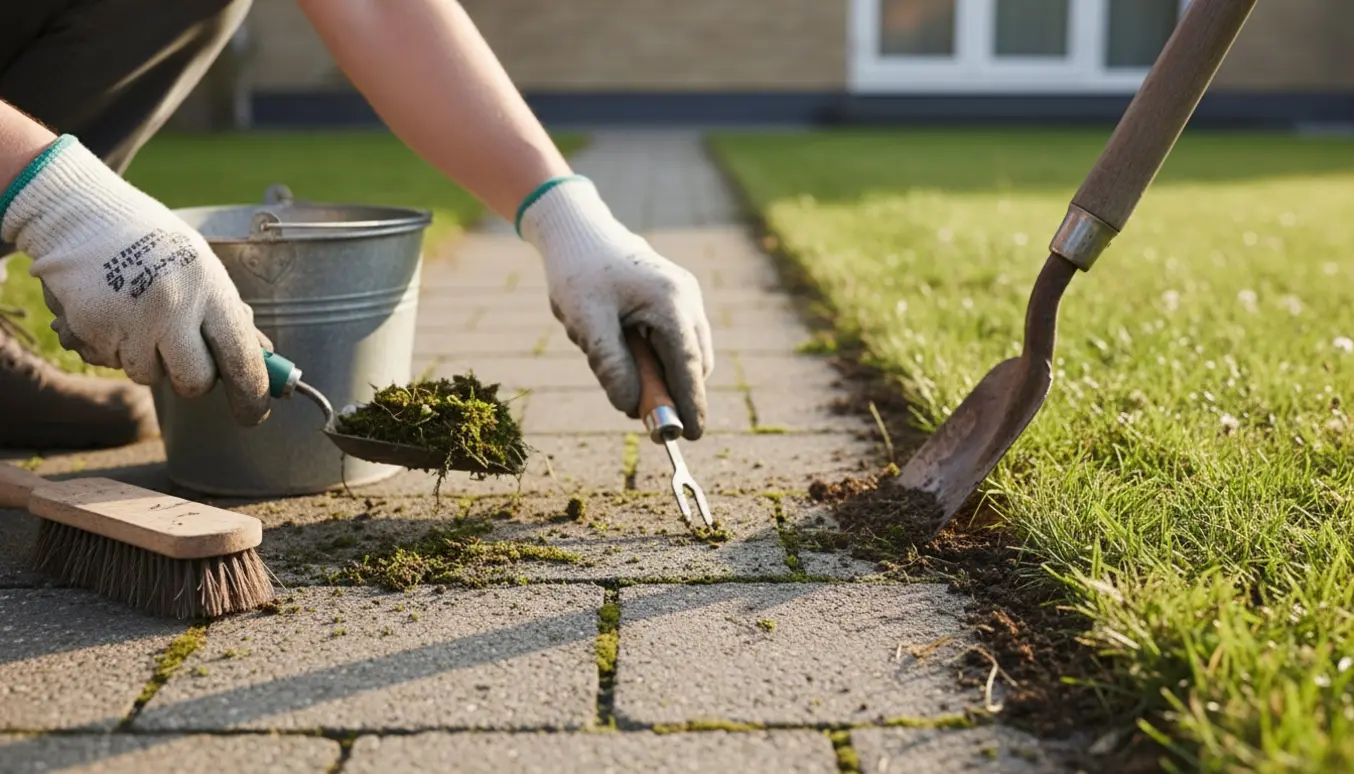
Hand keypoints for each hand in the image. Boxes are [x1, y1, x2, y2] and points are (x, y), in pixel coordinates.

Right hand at [0, 136, 271, 425]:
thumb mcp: (203, 268)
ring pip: (149, 376)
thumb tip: (263, 357)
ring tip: (141, 315)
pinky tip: (113, 311)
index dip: (252, 394)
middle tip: (184, 352)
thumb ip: (229, 314)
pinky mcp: (91, 328)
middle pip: (195, 382)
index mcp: (210, 287)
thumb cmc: (153, 242)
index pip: (242, 358)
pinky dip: (114, 346)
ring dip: (149, 359)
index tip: (254, 412)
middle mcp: (173, 306)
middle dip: (194, 378)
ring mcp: (129, 319)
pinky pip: (112, 362)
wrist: (81, 212)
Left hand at [519, 176, 713, 439]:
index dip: (691, 405)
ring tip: (613, 358)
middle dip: (672, 392)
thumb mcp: (586, 322)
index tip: (692, 436)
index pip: (688, 366)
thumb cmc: (578, 272)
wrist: (578, 230)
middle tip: (641, 414)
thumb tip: (631, 407)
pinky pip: (674, 339)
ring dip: (659, 372)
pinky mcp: (677, 297)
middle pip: (693, 363)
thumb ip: (610, 365)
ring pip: (685, 353)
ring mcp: (686, 296)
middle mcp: (687, 298)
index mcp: (670, 302)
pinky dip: (655, 355)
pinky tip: (621, 342)